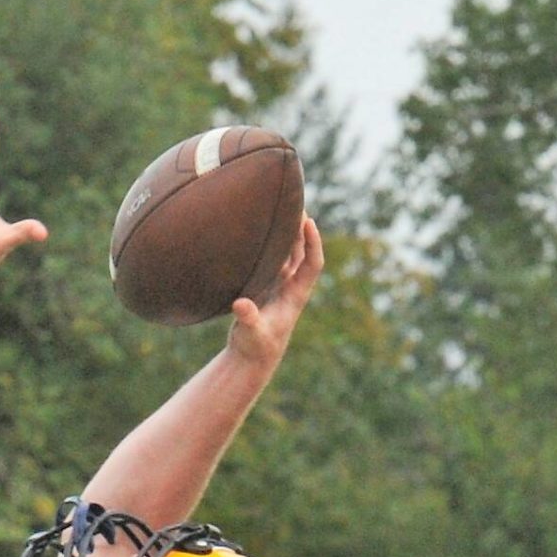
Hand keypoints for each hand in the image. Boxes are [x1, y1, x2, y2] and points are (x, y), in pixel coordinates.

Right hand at [227, 215, 323, 368]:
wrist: (251, 358)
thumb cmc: (254, 348)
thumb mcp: (252, 335)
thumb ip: (249, 320)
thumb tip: (242, 305)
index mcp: (295, 296)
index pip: (312, 264)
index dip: (313, 243)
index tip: (309, 222)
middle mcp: (291, 286)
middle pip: (303, 250)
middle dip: (303, 227)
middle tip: (297, 199)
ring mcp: (279, 283)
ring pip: (289, 251)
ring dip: (289, 230)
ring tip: (284, 203)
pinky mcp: (267, 283)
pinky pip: (274, 256)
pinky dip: (272, 240)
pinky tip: (263, 222)